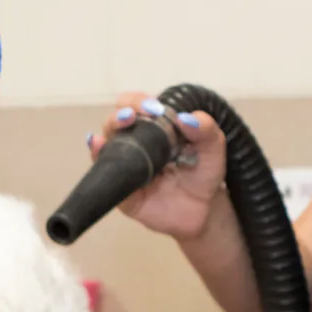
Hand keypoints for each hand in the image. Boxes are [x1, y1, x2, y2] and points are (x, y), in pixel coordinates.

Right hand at [88, 92, 227, 240]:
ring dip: (108, 132)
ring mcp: (127, 165)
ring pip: (106, 143)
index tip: (152, 108)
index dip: (139, 101)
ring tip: (116, 128)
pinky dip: (99, 158)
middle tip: (132, 116)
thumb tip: (186, 117)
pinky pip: (106, 176)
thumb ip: (206, 130)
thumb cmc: (204, 174)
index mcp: (155, 127)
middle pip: (116, 121)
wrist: (204, 211)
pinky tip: (98, 146)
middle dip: (121, 114)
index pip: (137, 105)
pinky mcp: (123, 192)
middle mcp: (136, 142)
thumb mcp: (213, 148)